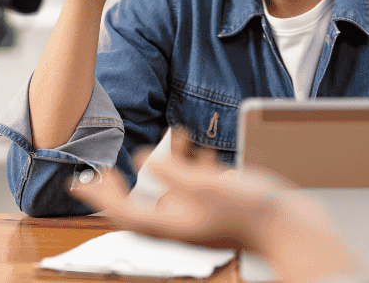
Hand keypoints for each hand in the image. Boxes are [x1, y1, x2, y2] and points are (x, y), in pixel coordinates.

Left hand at [72, 131, 367, 282]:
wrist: (289, 225)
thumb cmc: (252, 212)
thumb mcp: (211, 188)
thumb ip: (177, 174)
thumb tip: (145, 160)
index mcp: (172, 225)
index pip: (124, 212)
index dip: (99, 197)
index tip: (79, 182)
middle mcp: (180, 221)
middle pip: (139, 205)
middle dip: (121, 187)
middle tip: (103, 171)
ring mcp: (198, 214)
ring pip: (167, 190)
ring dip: (159, 166)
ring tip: (155, 143)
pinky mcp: (215, 205)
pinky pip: (191, 184)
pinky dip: (185, 165)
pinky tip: (191, 146)